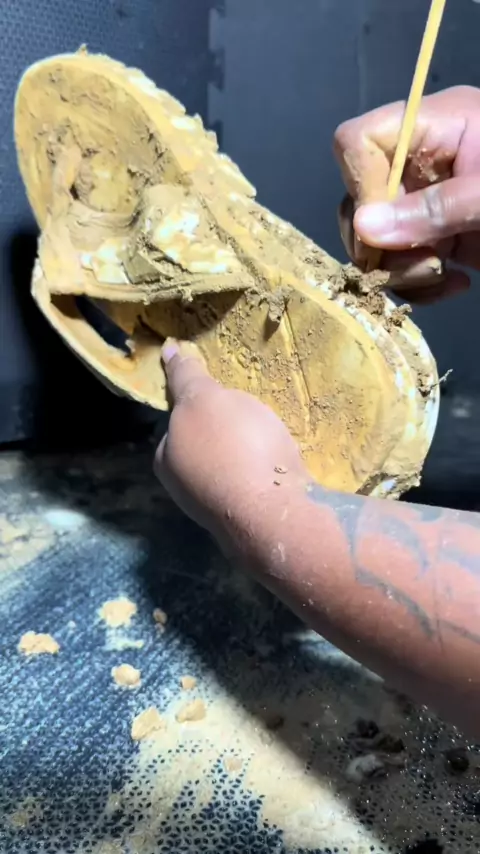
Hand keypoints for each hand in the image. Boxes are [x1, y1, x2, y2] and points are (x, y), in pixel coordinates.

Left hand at [154, 340, 307, 544]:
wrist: (274, 513)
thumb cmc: (234, 448)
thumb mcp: (205, 398)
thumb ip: (187, 377)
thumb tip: (167, 351)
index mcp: (167, 460)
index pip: (177, 425)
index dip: (201, 406)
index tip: (226, 401)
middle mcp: (184, 488)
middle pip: (204, 448)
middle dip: (225, 435)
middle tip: (254, 419)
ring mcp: (216, 510)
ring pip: (231, 469)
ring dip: (249, 455)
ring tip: (273, 442)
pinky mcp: (250, 521)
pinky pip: (256, 486)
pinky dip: (267, 474)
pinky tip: (283, 468)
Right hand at [334, 86, 479, 302]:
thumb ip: (437, 208)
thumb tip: (364, 227)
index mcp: (437, 126)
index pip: (359, 140)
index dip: (360, 183)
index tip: (383, 226)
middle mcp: (422, 162)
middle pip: (359, 197)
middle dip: (382, 242)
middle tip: (424, 265)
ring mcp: (428, 202)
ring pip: (376, 239)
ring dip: (402, 269)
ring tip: (444, 277)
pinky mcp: (439, 237)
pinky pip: (401, 263)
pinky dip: (419, 284)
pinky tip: (456, 286)